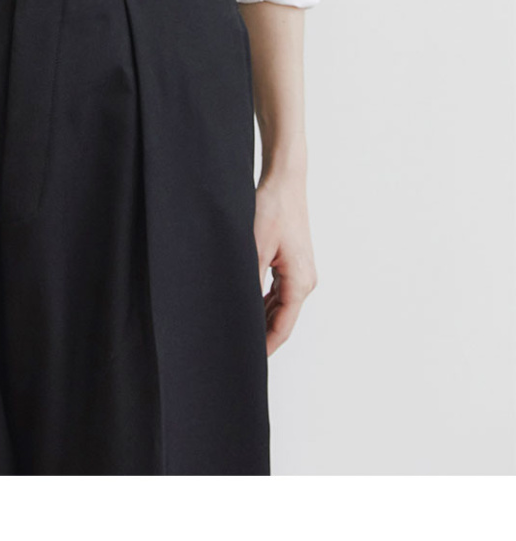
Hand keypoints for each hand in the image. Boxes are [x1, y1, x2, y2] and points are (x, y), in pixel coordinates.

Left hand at [254, 160, 316, 347]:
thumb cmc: (273, 208)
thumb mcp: (255, 248)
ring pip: (280, 307)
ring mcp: (301, 273)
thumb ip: (249, 284)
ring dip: (261, 318)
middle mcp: (305, 281)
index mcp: (300, 283)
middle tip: (235, 346)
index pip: (282, 328)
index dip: (264, 347)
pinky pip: (279, 293)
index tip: (246, 361)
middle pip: (282, 320)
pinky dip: (264, 303)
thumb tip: (239, 312)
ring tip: (237, 330)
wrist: (285, 179)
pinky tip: (246, 307)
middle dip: (261, 335)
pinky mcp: (294, 264)